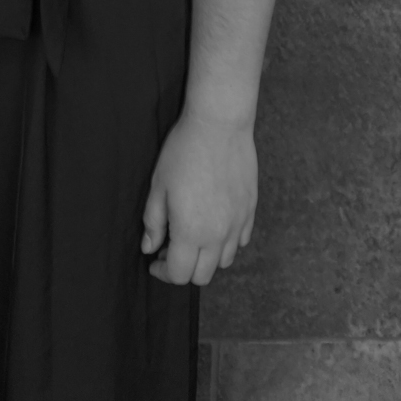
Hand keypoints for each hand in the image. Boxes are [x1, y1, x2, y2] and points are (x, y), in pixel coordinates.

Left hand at [140, 109, 256, 285]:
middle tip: (170, 248)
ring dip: (206, 257)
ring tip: (193, 235)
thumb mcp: (159, 186)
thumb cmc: (183, 152)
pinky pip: (240, 240)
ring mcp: (238, 224)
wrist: (219, 125)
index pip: (179, 275)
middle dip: (184, 268)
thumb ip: (153, 222)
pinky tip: (213, 223)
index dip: (163, 272)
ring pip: (224, 261)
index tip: (154, 260)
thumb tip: (149, 247)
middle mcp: (218, 236)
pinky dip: (226, 241)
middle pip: (203, 276)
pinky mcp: (250, 211)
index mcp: (191, 233)